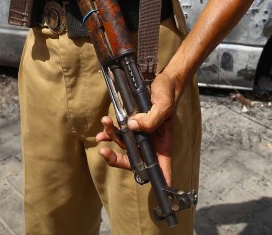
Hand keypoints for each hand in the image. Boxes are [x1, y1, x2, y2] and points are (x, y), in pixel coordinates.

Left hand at [95, 70, 182, 184]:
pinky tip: (104, 126)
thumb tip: (131, 126)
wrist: (162, 79)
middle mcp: (150, 143)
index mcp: (162, 144)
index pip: (161, 168)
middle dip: (117, 161)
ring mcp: (140, 134)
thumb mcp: (163, 105)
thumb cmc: (167, 94)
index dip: (160, 182)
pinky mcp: (132, 124)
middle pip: (135, 161)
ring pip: (123, 146)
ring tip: (104, 127)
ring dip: (111, 138)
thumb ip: (151, 119)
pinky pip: (118, 133)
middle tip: (104, 155)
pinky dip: (109, 131)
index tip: (159, 192)